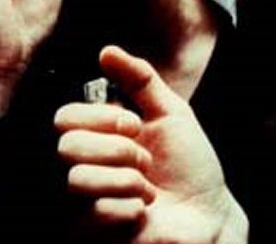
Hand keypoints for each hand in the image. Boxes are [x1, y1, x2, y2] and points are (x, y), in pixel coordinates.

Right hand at [55, 46, 247, 243]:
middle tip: (146, 161)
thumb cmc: (191, 167)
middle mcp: (85, 165)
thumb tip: (107, 50)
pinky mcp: (89, 232)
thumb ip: (139, 78)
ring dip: (127, 181)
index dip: (102, 118)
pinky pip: (96, 213)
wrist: (211, 215)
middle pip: (67, 146)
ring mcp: (84, 201)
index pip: (65, 117)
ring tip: (148, 190)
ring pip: (77, 179)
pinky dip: (130, 210)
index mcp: (97, 135)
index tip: (136, 125)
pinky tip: (143, 213)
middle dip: (119, 150)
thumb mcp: (170, 112)